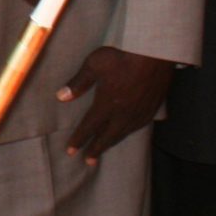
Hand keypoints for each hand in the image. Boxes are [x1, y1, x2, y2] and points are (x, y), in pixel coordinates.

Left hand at [58, 48, 174, 163]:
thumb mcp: (94, 64)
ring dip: (111, 143)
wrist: (155, 54)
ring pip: (123, 133)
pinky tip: (126, 133)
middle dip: (95, 149)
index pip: (89, 127)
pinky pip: (138, 127)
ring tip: (103, 150)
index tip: (70, 151)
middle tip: (88, 161)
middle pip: (106, 136)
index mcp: (107, 104)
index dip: (79, 139)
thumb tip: (61, 97)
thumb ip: (78, 82)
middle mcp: (123, 113)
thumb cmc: (122, 57)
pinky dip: (128, 133)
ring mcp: (139, 113)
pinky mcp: (151, 109)